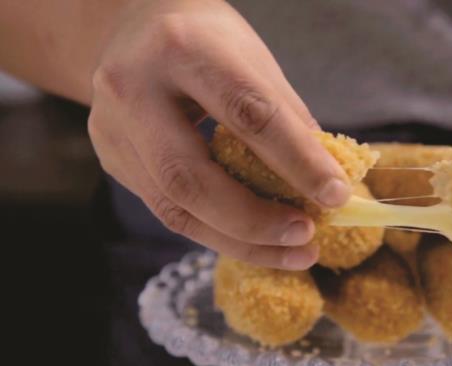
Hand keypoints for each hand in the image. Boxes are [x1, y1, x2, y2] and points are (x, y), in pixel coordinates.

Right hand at [87, 0, 350, 268]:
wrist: (137, 25)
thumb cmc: (208, 42)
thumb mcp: (254, 61)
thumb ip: (289, 121)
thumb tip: (329, 187)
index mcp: (182, 49)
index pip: (248, 115)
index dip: (297, 162)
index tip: (336, 195)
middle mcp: (133, 89)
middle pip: (192, 178)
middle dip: (256, 220)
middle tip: (306, 235)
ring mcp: (113, 129)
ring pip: (176, 209)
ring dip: (242, 242)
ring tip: (294, 251)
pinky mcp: (112, 160)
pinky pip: (170, 211)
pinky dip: (220, 232)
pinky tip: (258, 240)